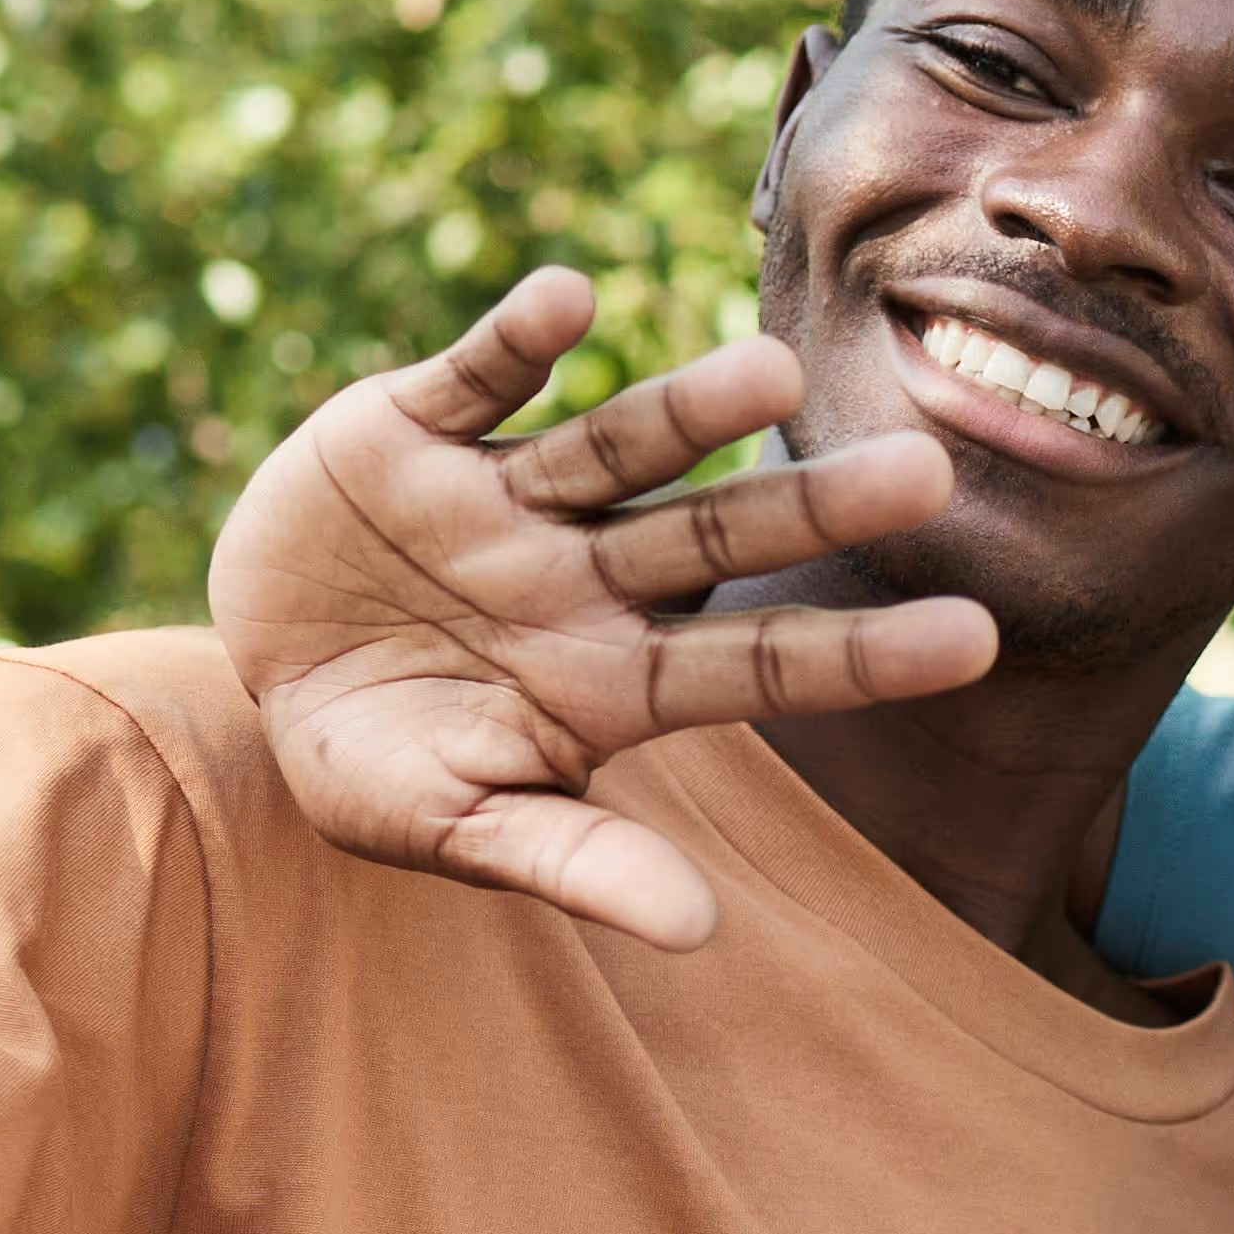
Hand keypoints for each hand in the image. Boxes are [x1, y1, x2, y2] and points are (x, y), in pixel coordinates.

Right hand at [211, 275, 979, 947]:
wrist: (254, 677)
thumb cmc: (380, 768)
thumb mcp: (459, 826)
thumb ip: (576, 861)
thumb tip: (698, 932)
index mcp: (616, 677)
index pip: (762, 667)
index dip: (864, 653)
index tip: (978, 639)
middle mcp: (587, 573)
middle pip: (717, 536)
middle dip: (811, 507)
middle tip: (925, 472)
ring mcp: (508, 494)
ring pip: (619, 445)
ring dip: (689, 408)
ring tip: (772, 373)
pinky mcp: (414, 427)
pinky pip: (477, 376)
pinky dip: (518, 341)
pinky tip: (570, 301)